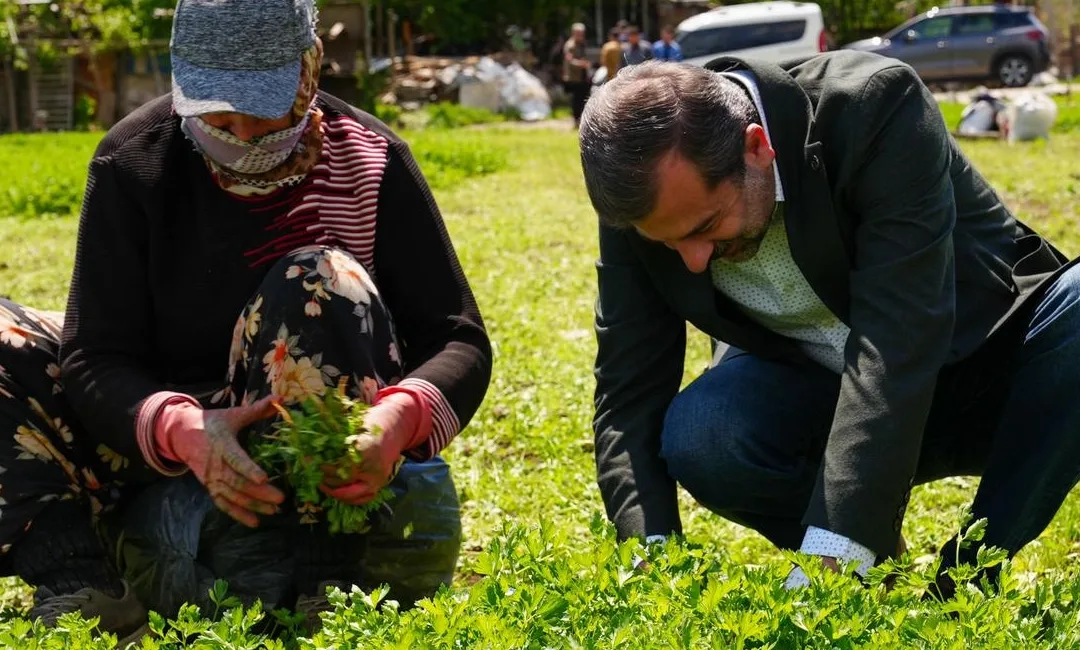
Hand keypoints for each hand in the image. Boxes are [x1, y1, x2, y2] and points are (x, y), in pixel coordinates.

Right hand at [163, 396, 285, 526]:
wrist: (182, 434)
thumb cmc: (213, 423)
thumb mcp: (234, 414)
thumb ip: (258, 409)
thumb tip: (281, 398)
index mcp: (222, 444)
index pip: (235, 459)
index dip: (248, 469)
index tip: (264, 477)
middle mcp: (215, 464)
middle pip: (236, 482)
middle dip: (258, 492)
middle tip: (280, 498)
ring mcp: (210, 478)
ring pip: (231, 495)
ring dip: (252, 505)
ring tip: (272, 510)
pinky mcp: (209, 486)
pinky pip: (222, 503)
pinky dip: (237, 514)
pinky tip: (254, 522)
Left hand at [318, 397, 414, 504]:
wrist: (393, 429)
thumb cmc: (369, 425)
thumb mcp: (351, 428)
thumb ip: (335, 442)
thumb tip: (313, 453)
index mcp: (366, 452)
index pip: (342, 469)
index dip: (327, 470)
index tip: (317, 465)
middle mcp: (373, 469)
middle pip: (347, 486)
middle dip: (329, 484)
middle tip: (318, 478)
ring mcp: (379, 479)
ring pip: (354, 496)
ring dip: (336, 494)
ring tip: (325, 486)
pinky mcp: (381, 484)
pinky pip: (364, 498)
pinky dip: (351, 499)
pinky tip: (339, 492)